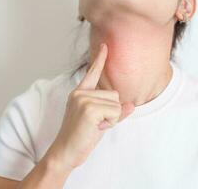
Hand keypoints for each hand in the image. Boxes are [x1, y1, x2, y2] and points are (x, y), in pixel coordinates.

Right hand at [44, 43, 134, 171]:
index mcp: (79, 93)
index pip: (92, 73)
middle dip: (111, 111)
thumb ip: (113, 111)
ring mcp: (83, 99)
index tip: (105, 45)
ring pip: (116, 104)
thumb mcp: (98, 120)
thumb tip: (131, 105)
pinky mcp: (89, 108)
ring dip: (111, 118)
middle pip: (114, 94)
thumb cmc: (80, 136)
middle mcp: (80, 93)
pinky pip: (115, 112)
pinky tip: (95, 128)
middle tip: (95, 123)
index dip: (100, 59)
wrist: (65, 152)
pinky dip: (110, 123)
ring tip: (94, 126)